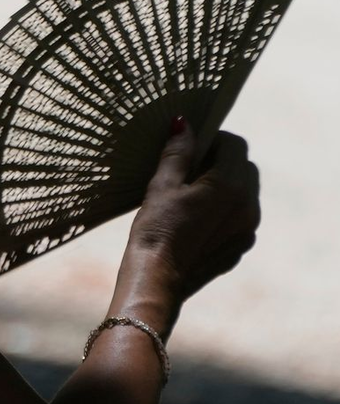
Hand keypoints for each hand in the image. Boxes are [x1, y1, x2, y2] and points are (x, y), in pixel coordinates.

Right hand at [127, 119, 260, 301]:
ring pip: (245, 192)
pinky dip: (224, 208)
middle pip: (244, 167)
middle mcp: (248, 205)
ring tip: (189, 194)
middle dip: (220, 160)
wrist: (157, 279)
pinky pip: (240, 216)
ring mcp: (248, 228)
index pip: (234, 144)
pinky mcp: (241, 246)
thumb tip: (184, 124)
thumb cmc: (155, 229)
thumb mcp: (162, 186)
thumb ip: (177, 153)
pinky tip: (194, 218)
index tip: (190, 145)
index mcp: (230, 185)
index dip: (213, 138)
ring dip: (224, 184)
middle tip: (187, 168)